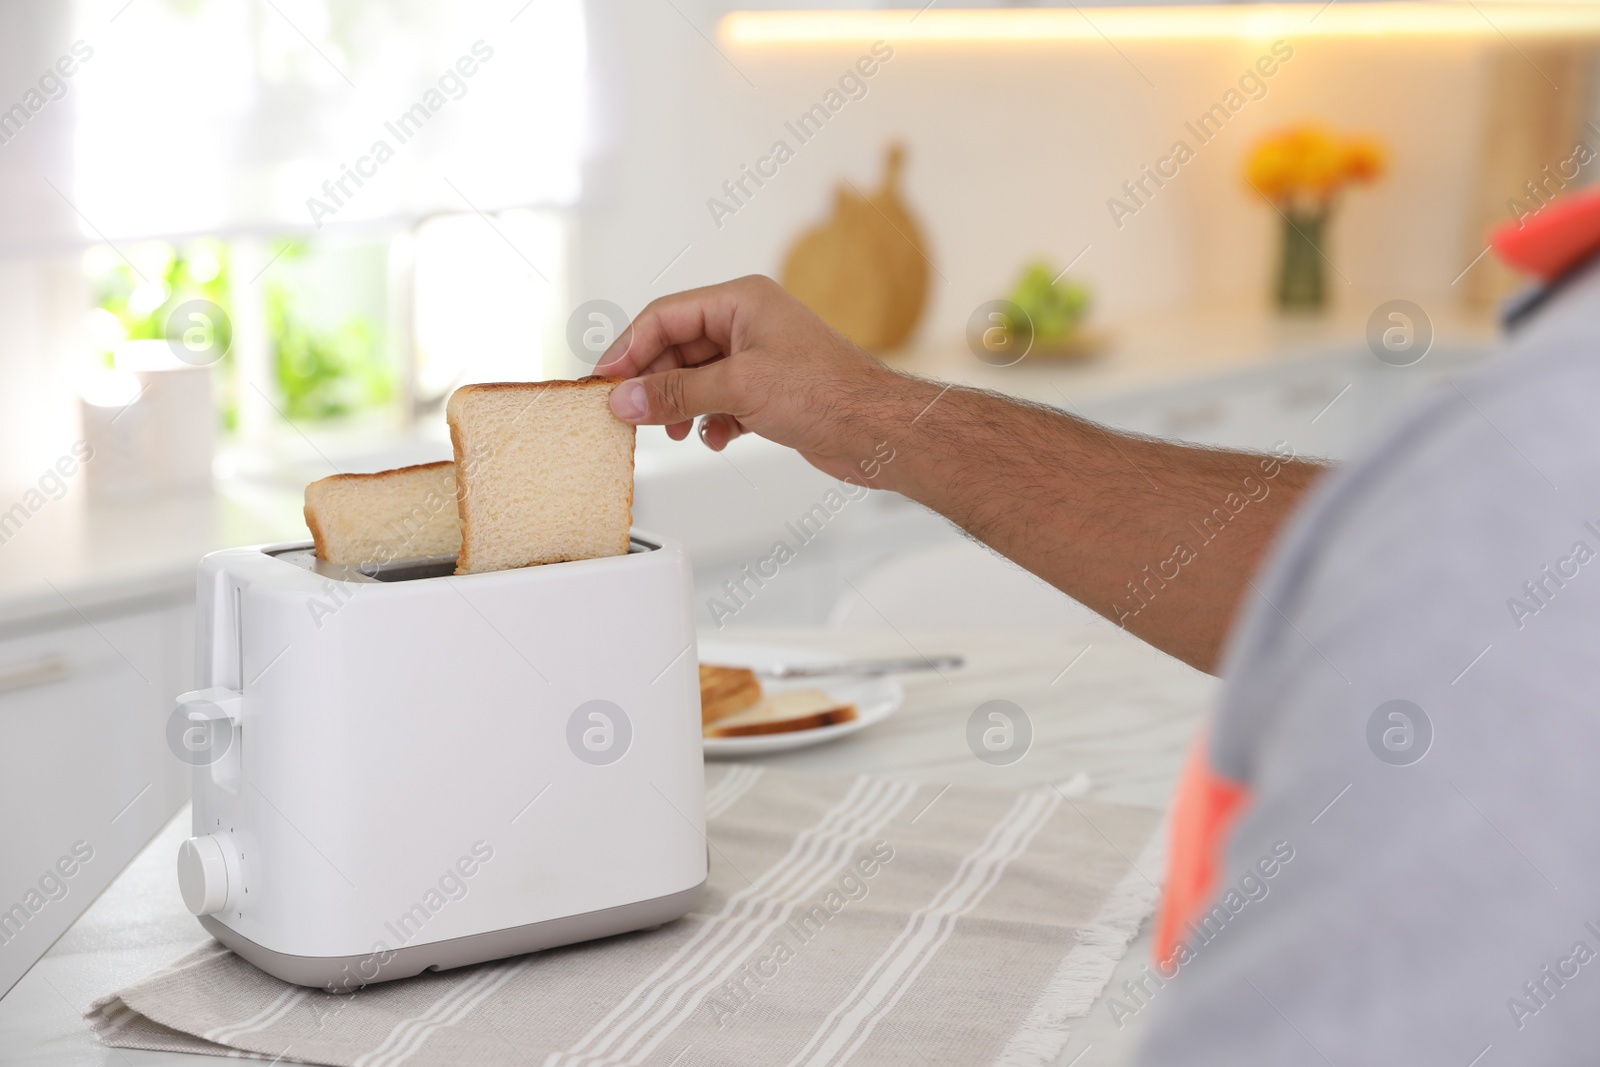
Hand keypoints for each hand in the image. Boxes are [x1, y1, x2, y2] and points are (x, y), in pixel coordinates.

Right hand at [596, 275, 905, 481]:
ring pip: (697, 378)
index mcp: (742, 300)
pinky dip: (710, 421)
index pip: (665, 315)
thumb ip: (676, 392)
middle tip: (629, 413)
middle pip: (677, 347)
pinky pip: (720, 402)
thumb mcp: (738, 388)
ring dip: (681, 405)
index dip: (628, 347)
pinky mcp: (769, 392)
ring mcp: (759, 358)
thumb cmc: (828, 393)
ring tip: (674, 431)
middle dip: (654, 382)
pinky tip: (715, 438)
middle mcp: (749, 323)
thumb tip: (625, 399)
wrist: (878, 430)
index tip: (603, 380)